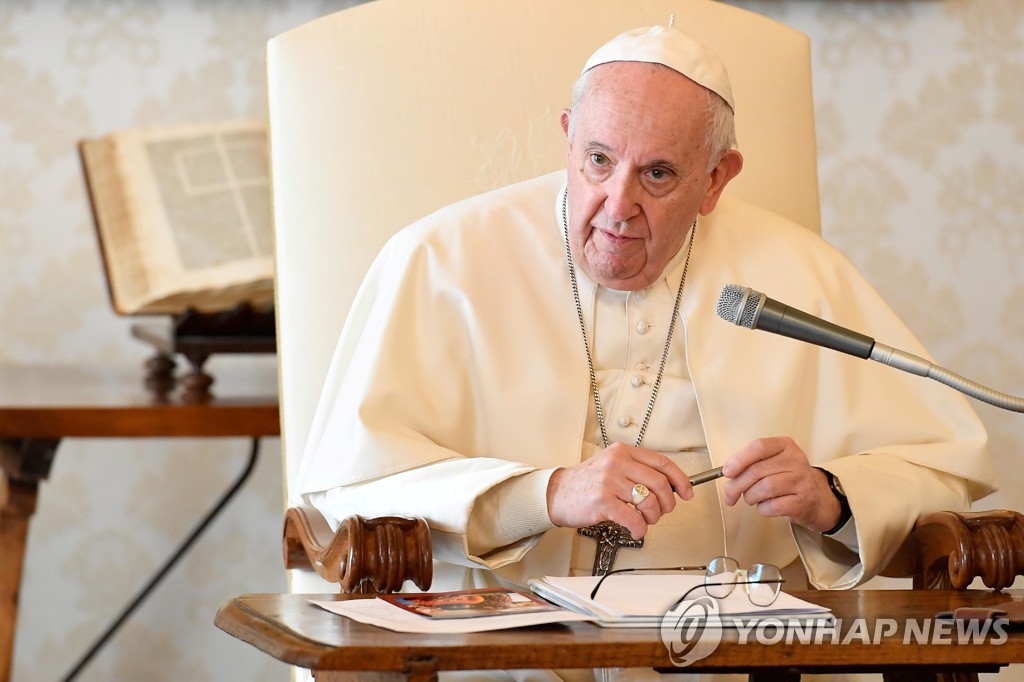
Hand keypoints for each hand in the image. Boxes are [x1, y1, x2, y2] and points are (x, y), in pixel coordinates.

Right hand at [546, 443, 693, 539]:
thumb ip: (636, 470)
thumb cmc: (586, 482)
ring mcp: (609, 481)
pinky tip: (635, 530)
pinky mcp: (603, 501)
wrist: (557, 493)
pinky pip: (634, 518)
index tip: (687, 492)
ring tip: (645, 521)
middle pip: (660, 483)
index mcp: (623, 452)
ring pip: (649, 501)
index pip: (662, 462)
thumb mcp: (611, 465)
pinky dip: (640, 529)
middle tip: (662, 511)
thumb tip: (669, 486)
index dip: (680, 479)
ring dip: (653, 517)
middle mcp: (617, 463)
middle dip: (668, 503)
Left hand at [720, 436, 840, 532]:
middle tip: (730, 494)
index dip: (739, 459)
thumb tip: (727, 472)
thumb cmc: (787, 479)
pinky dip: (762, 509)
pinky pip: (773, 506)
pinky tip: (764, 507)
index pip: (759, 446)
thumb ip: (751, 463)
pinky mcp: (803, 502)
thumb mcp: (773, 462)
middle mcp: (796, 460)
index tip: (727, 471)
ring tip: (751, 498)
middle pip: (757, 470)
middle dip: (737, 484)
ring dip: (750, 497)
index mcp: (786, 445)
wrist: (817, 499)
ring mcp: (802, 481)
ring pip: (764, 488)